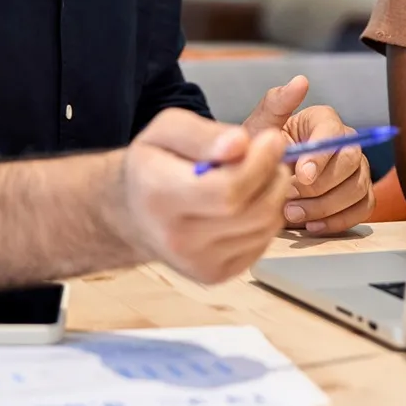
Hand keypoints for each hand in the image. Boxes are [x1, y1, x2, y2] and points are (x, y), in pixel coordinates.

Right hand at [117, 109, 289, 283]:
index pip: (228, 190)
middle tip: (272, 154)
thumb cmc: (153, 164)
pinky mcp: (214, 275)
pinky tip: (247, 201)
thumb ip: (203, 134)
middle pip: (254, 211)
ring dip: (273, 195)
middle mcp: (176, 238)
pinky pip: (261, 242)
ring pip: (264, 227)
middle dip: (273, 176)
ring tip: (257, 174)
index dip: (260, 163)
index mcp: (159, 194)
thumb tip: (240, 143)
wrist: (132, 213)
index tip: (272, 138)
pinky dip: (265, 217)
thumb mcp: (166, 130)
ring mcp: (196, 263)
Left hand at [244, 76, 374, 236]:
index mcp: (324, 120)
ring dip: (324, 207)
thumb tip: (300, 81)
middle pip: (351, 162)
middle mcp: (347, 142)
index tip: (300, 175)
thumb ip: (277, 104)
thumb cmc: (261, 151)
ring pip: (357, 188)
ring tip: (292, 213)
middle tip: (289, 198)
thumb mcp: (260, 127)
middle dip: (320, 185)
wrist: (260, 179)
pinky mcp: (359, 195)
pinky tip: (310, 225)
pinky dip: (337, 221)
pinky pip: (361, 210)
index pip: (333, 133)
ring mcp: (357, 169)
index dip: (319, 156)